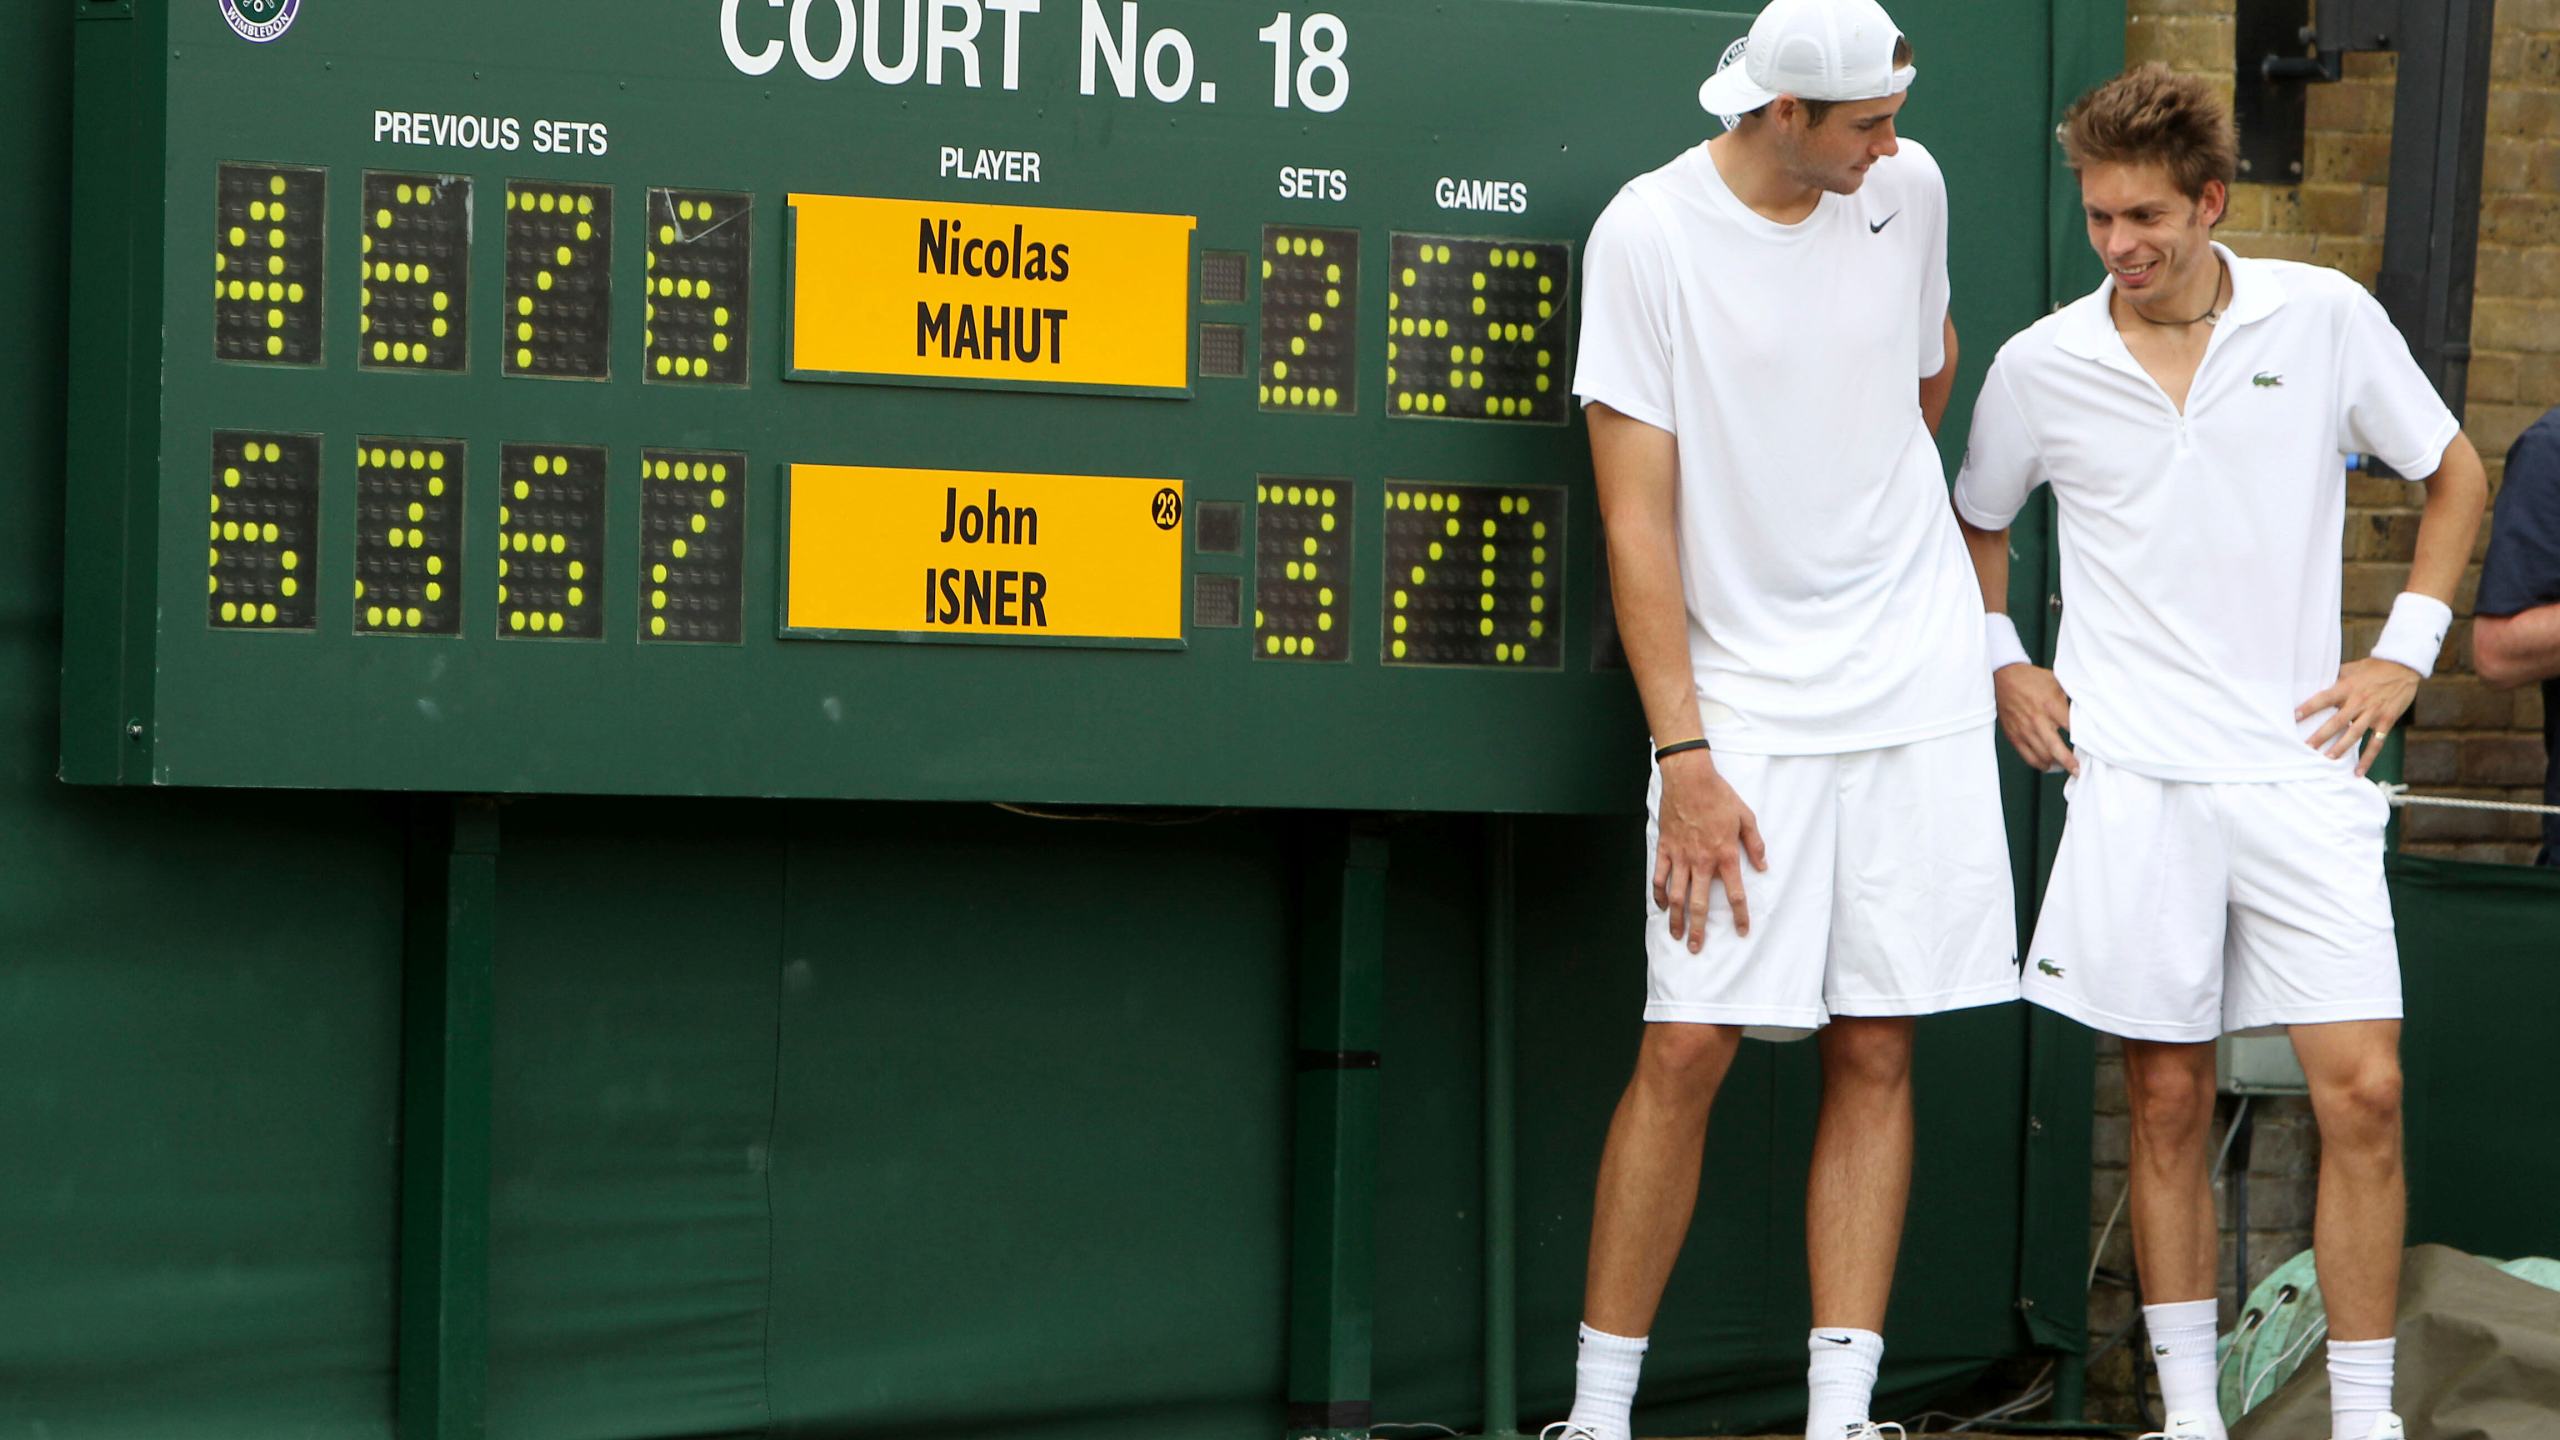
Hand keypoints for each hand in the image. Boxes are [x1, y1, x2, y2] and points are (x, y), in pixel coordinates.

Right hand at [1653, 752, 1767, 951]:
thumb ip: (1755, 844)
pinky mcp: (1665, 848)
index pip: (1735, 893)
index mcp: (1725, 854)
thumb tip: (1763, 865)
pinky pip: (1659, 876)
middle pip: (1700, 903)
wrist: (1689, 778)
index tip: (1741, 931)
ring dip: (1676, 918)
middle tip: (1696, 947)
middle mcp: (1701, 861)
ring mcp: (1680, 856)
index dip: (1739, 915)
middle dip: (1699, 929)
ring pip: (1676, 895)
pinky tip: (1660, 907)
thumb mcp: (1746, 817)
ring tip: (1676, 935)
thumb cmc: (1719, 796)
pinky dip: (1658, 893)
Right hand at [1994, 664, 2078, 775]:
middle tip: (2079, 771)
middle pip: (2056, 749)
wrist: (2004, 677)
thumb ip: (2071, 699)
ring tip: (2066, 767)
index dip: (2084, 741)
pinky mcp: (2014, 736)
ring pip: (2042, 757)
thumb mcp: (2057, 683)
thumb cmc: (2033, 680)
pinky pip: (2028, 757)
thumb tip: (2089, 712)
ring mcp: (2024, 730)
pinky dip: (2040, 765)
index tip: (2093, 748)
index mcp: (2050, 705)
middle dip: (2069, 763)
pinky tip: (2049, 765)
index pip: (2072, 729)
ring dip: (2056, 765)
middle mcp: (2037, 720)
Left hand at [2298, 657, 2420, 775]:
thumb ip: (2333, 679)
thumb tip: (2310, 684)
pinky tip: (2358, 772)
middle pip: (2337, 721)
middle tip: (2306, 748)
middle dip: (2321, 735)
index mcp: (2347, 688)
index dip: (2309, 707)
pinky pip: (2376, 743)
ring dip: (2340, 748)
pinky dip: (2367, 759)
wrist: (2402, 668)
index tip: (2294, 717)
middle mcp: (2359, 701)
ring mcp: (2373, 713)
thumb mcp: (2350, 669)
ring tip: (2326, 759)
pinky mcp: (2386, 721)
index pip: (2324, 698)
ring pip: (2354, 734)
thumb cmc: (2371, 669)